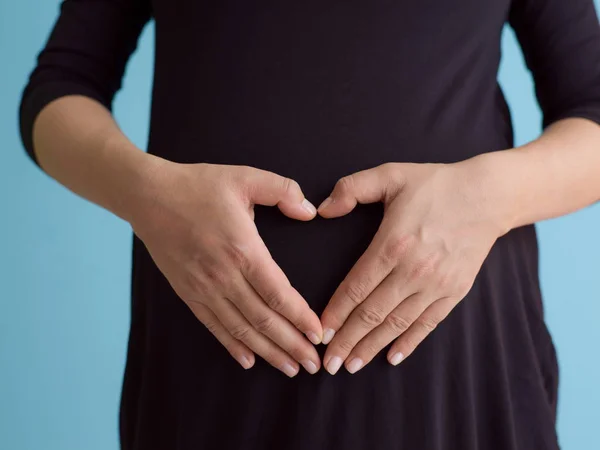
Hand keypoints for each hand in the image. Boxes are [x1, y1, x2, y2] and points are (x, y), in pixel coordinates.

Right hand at [128, 158, 322, 376]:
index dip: (301, 318)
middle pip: (263, 320)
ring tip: (290, 368)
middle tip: (314, 365)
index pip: (279, 294)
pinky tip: (248, 360)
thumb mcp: (245, 177)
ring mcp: (204, 288)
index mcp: (243, 249)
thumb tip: (310, 211)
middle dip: (292, 345)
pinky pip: (213, 326)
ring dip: (268, 352)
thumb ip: (283, 190)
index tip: (319, 335)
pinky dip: (232, 345)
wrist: (148, 196)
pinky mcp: (188, 293)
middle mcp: (224, 276)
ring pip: (241, 329)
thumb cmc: (199, 186)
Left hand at [317, 159, 510, 374]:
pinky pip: (428, 323)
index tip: (320, 333)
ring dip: (372, 347)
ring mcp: (436, 284)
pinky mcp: (455, 292)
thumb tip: (322, 209)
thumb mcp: (390, 174)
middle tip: (330, 364)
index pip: (356, 287)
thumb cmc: (435, 184)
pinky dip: (409, 342)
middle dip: (348, 341)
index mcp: (393, 243)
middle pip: (372, 313)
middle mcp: (413, 270)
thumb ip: (352, 188)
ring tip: (353, 366)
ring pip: (397, 324)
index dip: (336, 313)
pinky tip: (392, 357)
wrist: (488, 195)